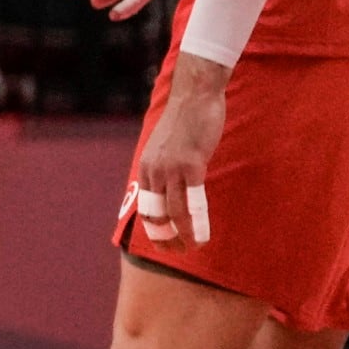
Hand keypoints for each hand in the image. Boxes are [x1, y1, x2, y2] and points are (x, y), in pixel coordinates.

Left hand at [126, 54, 228, 246]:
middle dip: (166, 238)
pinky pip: (193, 202)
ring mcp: (171, 169)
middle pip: (154, 216)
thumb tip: (175, 183)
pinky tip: (202, 236)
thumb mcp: (169, 147)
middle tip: (179, 252)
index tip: (166, 244)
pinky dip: (196, 223)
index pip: (146, 208)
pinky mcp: (192, 165)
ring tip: (193, 248)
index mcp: (147, 168)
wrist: (194, 96)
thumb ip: (168, 166)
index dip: (154, 230)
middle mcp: (153, 171)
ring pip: (173, 213)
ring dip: (183, 235)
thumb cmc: (186, 120)